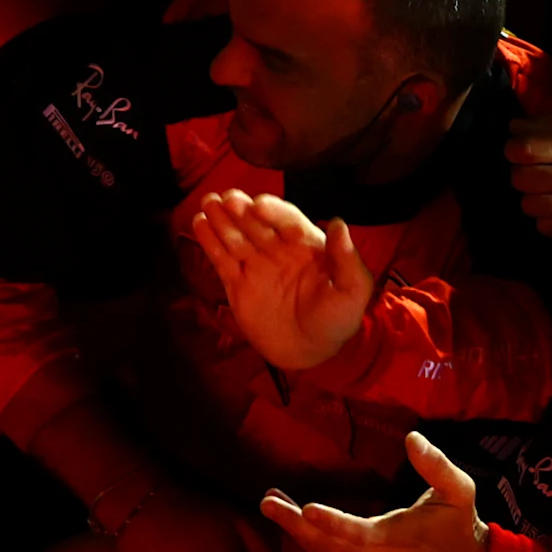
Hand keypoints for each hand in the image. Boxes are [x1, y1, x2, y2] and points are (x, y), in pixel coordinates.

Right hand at [189, 187, 371, 370]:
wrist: (311, 352)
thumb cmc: (337, 320)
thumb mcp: (353, 290)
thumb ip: (347, 259)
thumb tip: (339, 223)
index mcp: (306, 244)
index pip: (287, 219)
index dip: (273, 211)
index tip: (259, 205)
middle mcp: (278, 249)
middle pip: (256, 223)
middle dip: (241, 209)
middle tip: (227, 199)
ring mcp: (256, 266)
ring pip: (236, 237)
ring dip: (221, 219)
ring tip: (208, 202)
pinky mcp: (237, 285)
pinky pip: (221, 259)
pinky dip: (209, 242)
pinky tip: (198, 223)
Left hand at [258, 432, 488, 551]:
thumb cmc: (460, 526)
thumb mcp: (458, 490)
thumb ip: (435, 465)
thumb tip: (412, 438)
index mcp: (394, 539)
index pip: (355, 532)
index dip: (330, 522)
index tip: (306, 508)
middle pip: (327, 545)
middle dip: (293, 523)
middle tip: (268, 501)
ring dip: (297, 532)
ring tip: (273, 506)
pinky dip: (311, 546)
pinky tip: (296, 526)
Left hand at [507, 116, 551, 238]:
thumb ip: (548, 126)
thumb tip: (513, 126)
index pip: (523, 149)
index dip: (513, 150)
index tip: (519, 152)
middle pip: (520, 178)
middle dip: (523, 174)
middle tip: (536, 172)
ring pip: (527, 205)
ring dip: (534, 198)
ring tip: (550, 192)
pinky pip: (542, 226)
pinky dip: (546, 218)